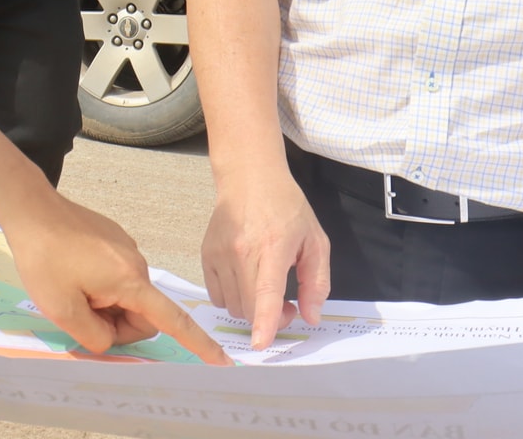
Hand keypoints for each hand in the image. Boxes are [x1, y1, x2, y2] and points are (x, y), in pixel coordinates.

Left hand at [0, 184, 230, 364]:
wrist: (31, 209)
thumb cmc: (44, 259)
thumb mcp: (62, 310)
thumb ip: (93, 336)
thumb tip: (109, 339)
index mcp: (131, 281)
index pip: (173, 320)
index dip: (198, 344)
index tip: (222, 362)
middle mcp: (137, 263)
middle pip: (142, 314)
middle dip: (117, 325)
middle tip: (79, 315)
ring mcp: (126, 248)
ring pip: (127, 297)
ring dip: (106, 306)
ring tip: (71, 290)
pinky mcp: (113, 240)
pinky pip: (116, 277)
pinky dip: (100, 287)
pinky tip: (72, 274)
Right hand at [201, 169, 329, 349]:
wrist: (248, 178)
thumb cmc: (286, 207)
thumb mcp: (315, 240)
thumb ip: (317, 282)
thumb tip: (310, 317)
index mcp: (272, 247)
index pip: (266, 292)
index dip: (265, 321)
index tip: (260, 344)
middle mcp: (241, 251)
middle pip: (249, 308)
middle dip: (270, 318)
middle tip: (288, 305)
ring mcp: (219, 253)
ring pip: (232, 306)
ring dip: (251, 309)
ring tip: (265, 291)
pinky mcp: (206, 254)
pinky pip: (217, 295)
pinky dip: (233, 298)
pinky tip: (245, 281)